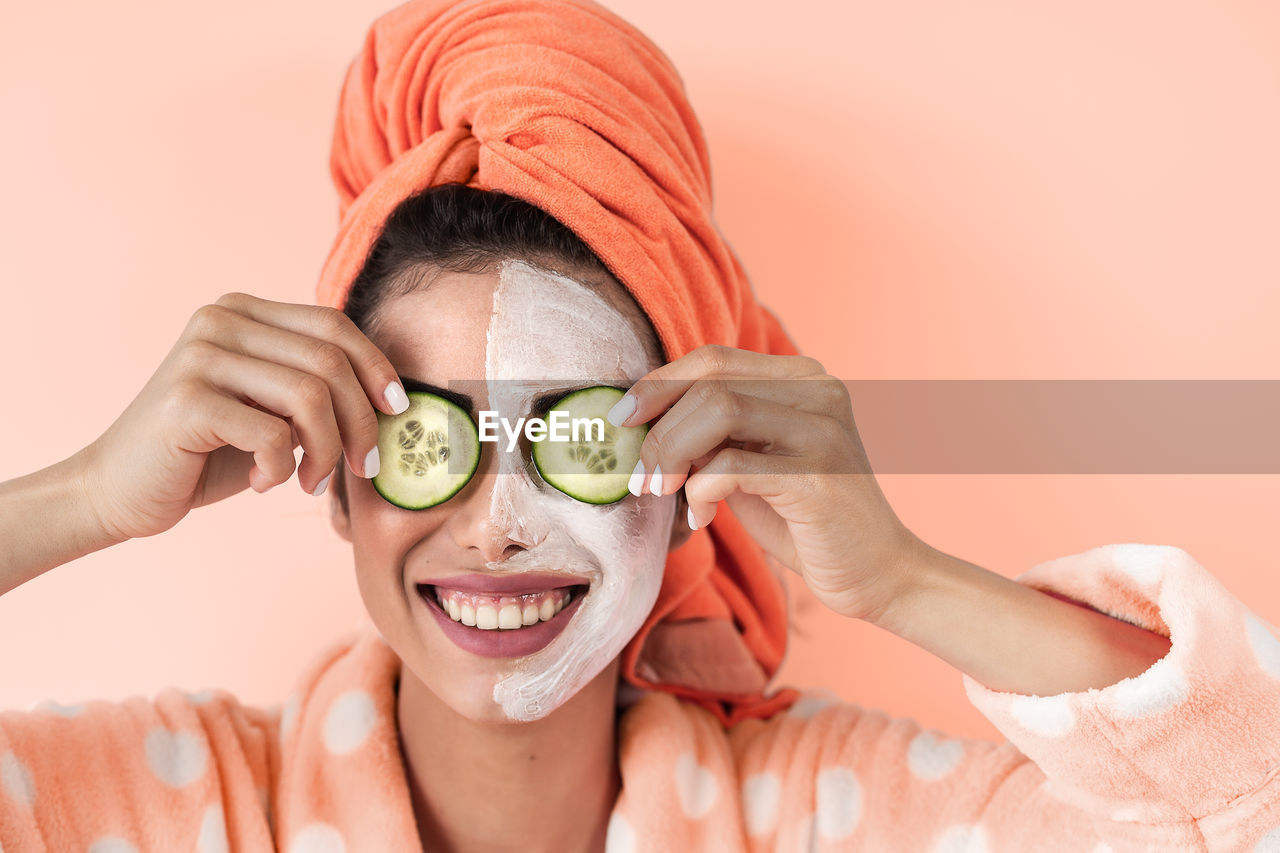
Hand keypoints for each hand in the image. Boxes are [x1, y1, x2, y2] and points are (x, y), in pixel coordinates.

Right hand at [79, 293, 406, 541]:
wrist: (117, 490)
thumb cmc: (206, 453)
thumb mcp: (270, 409)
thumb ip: (315, 389)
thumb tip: (391, 397)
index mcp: (243, 311)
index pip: (333, 326)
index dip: (376, 368)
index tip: (396, 412)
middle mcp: (219, 320)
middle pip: (329, 362)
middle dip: (360, 422)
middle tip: (361, 467)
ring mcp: (199, 356)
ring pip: (310, 398)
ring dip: (325, 452)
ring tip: (311, 481)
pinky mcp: (186, 401)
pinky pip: (272, 434)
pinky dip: (282, 468)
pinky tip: (262, 481)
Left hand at [610, 344, 922, 622]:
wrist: (880, 575)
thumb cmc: (805, 522)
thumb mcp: (752, 465)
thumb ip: (713, 436)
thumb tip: (642, 423)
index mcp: (804, 378)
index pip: (714, 359)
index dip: (658, 383)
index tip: (620, 419)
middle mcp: (820, 391)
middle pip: (710, 380)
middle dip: (657, 425)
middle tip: (635, 473)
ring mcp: (823, 428)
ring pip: (717, 411)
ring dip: (670, 453)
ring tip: (658, 491)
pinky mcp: (818, 475)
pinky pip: (731, 466)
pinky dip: (699, 491)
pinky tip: (703, 517)